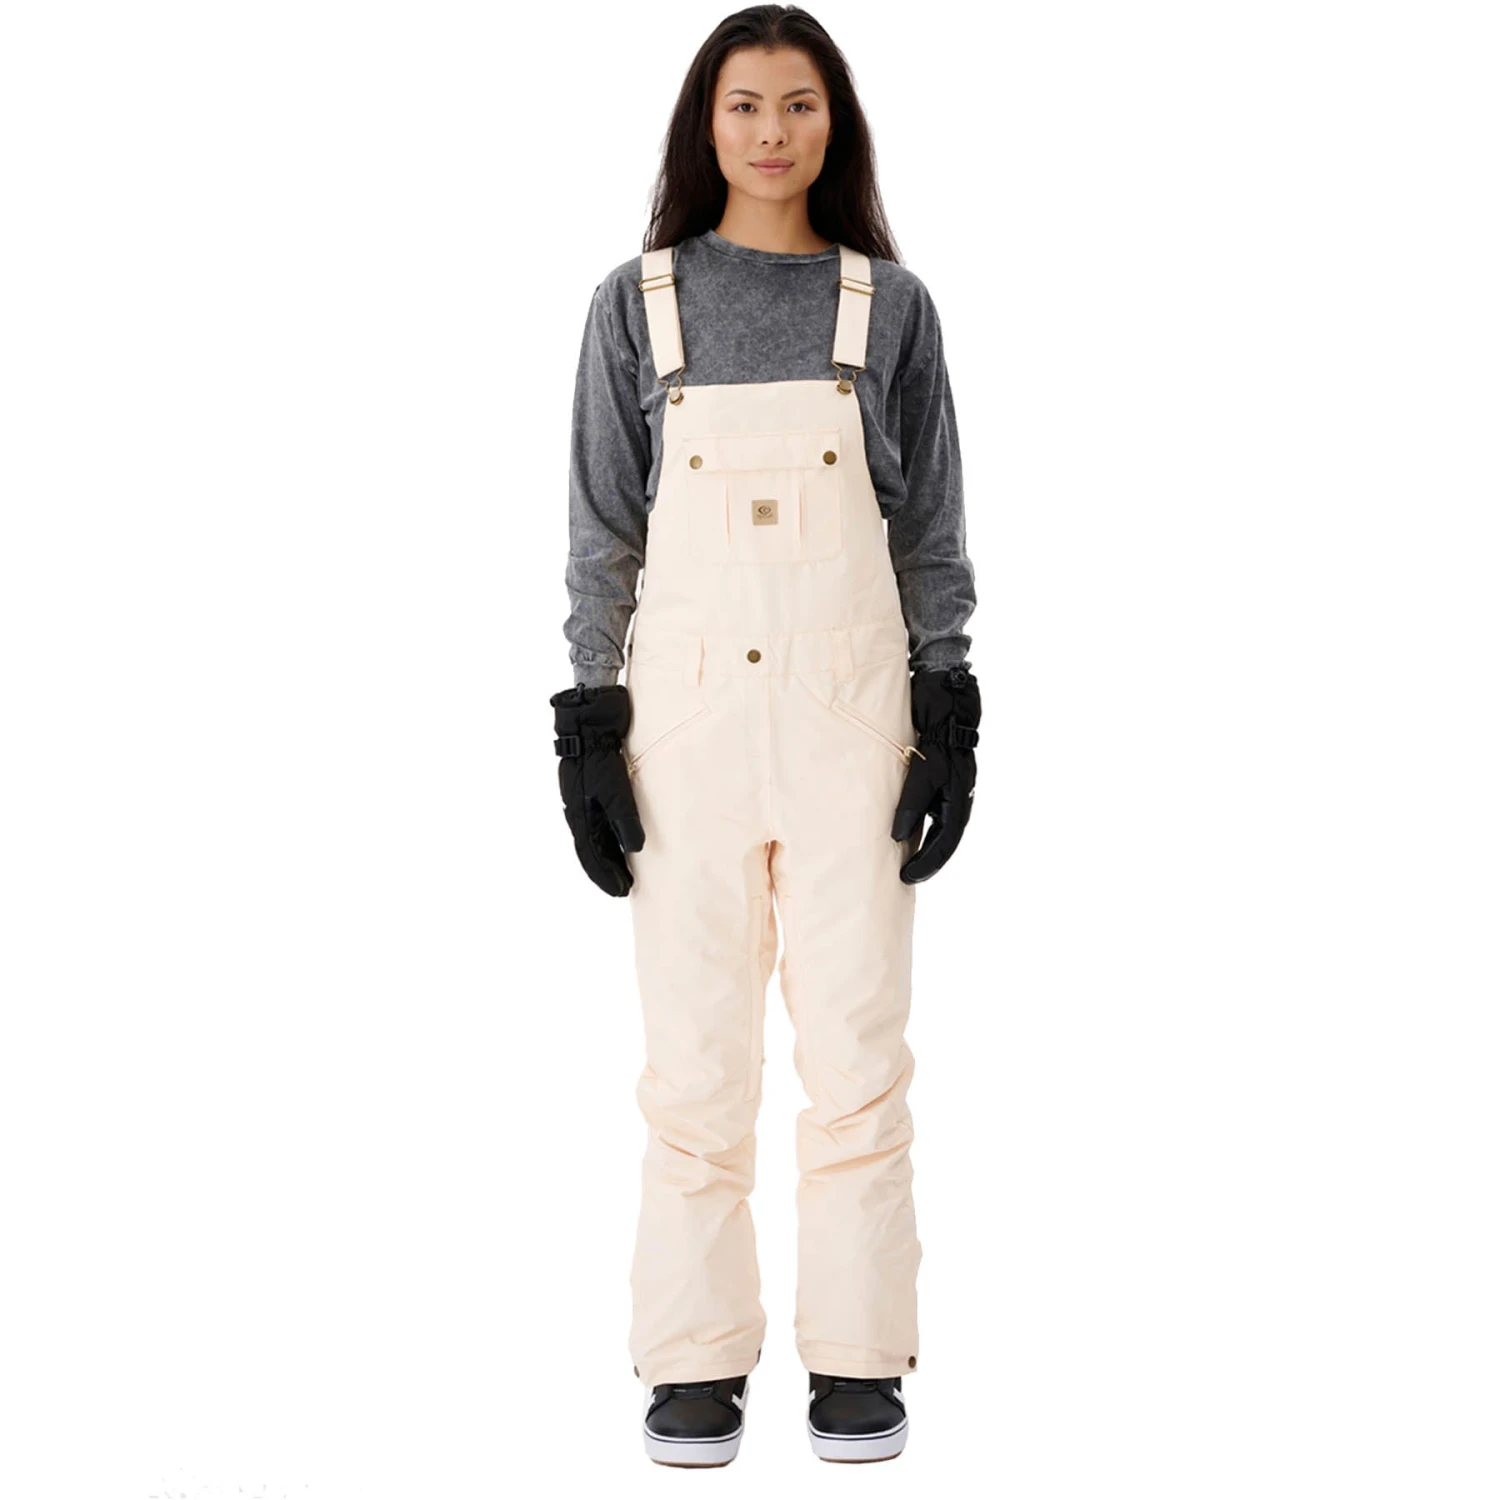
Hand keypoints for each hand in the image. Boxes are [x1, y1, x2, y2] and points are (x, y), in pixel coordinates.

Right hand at [550, 683, 645, 896]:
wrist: (589, 718)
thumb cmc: (600, 753)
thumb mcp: (615, 787)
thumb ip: (624, 818)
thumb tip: (634, 848)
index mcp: (579, 813)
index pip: (591, 854)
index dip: (605, 874)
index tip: (621, 891)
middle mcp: (577, 808)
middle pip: (591, 848)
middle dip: (606, 869)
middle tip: (623, 887)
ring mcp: (581, 796)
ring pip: (593, 834)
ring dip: (606, 853)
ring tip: (621, 867)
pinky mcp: (589, 784)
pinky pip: (596, 819)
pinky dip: (606, 834)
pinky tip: (614, 835)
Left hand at [891, 666, 980, 883]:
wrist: (946, 690)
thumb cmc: (936, 728)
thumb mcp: (922, 768)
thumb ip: (911, 802)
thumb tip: (898, 836)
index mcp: (960, 796)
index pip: (946, 841)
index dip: (927, 863)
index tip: (907, 878)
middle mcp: (960, 793)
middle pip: (946, 836)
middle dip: (928, 859)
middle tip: (906, 876)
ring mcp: (954, 782)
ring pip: (941, 822)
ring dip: (926, 841)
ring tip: (906, 858)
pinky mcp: (943, 770)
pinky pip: (934, 804)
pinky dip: (923, 820)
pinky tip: (909, 823)